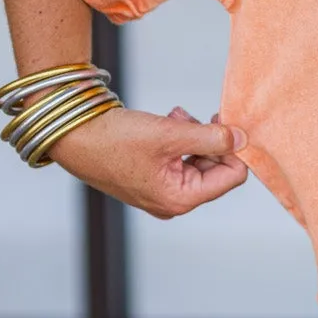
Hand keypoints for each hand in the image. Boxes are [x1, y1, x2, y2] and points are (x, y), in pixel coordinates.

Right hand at [47, 104, 248, 219]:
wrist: (74, 136)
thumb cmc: (115, 140)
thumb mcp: (170, 134)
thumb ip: (211, 137)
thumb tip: (243, 139)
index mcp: (180, 199)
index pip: (232, 176)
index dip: (235, 148)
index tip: (227, 122)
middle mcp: (173, 201)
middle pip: (217, 169)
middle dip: (211, 140)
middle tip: (196, 116)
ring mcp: (161, 191)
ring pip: (199, 160)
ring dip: (195, 135)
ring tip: (176, 117)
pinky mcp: (151, 178)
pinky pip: (181, 158)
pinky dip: (180, 138)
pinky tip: (168, 121)